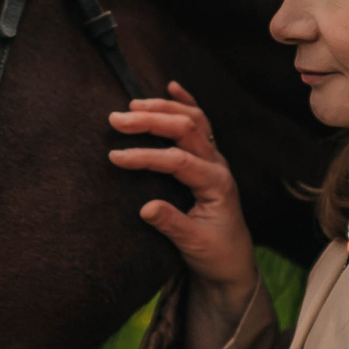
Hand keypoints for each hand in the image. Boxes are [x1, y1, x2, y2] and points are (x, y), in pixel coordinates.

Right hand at [111, 83, 256, 338]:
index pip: (178, 160)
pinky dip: (186, 103)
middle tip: (115, 119)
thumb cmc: (215, 254)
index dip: (145, 156)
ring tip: (132, 106)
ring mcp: (215, 159)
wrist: (233, 262)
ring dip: (163, 108)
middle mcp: (218, 165)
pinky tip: (172, 86)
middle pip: (186, 130)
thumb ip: (172, 225)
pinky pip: (201, 124)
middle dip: (150, 121)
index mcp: (216, 184)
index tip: (115, 158)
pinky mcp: (208, 159)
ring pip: (193, 120)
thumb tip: (146, 208)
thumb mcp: (194, 245)